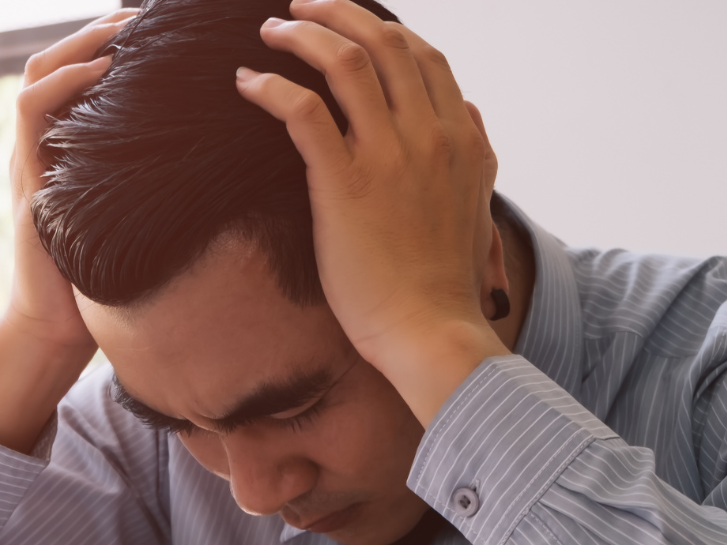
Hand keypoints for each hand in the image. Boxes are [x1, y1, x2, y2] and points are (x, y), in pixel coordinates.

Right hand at [0, 9, 137, 453]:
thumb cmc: (103, 278)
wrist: (60, 328)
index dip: (110, 44)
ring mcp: (30, 160)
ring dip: (78, 45)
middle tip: (139, 14)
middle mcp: (43, 147)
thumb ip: (154, 182)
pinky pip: (32, 113)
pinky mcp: (28, 181)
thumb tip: (215, 156)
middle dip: (95, 31)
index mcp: (68, 150)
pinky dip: (63, 84)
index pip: (80, 75)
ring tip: (120, 30)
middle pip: (54, 60)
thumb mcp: (135, 216)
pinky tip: (99, 72)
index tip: (154, 27)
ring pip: (37, 75)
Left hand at [237, 0, 511, 425]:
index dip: (381, 27)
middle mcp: (430, 135)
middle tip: (299, 8)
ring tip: (271, 33)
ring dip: (301, 36)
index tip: (347, 23)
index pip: (423, 54)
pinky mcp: (344, 184)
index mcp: (461, 137)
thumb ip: (475, 152)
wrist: (430, 331)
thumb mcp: (479, 205)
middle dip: (337, 12)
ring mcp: (389, 156)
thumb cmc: (444, 281)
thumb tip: (469, 113)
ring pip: (345, 62)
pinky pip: (304, 111)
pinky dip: (272, 86)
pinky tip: (248, 82)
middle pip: (383, 41)